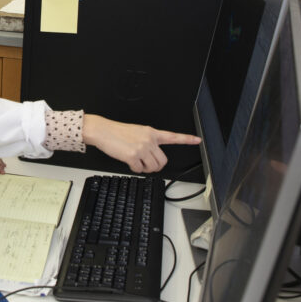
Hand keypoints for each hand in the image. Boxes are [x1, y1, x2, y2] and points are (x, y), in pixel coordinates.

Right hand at [82, 114, 200, 172]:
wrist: (103, 131)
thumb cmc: (117, 132)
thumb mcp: (137, 132)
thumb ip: (148, 141)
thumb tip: (152, 156)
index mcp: (152, 133)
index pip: (173, 136)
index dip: (187, 139)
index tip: (197, 140)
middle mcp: (149, 139)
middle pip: (163, 161)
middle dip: (156, 166)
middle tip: (147, 164)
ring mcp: (142, 147)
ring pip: (153, 167)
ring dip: (146, 169)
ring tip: (138, 163)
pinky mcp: (133, 156)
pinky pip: (139, 170)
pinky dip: (135, 169)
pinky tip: (129, 162)